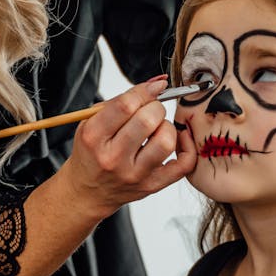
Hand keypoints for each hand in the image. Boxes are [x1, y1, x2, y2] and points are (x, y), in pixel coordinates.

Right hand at [60, 77, 197, 218]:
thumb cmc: (91, 152)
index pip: (126, 106)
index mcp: (94, 137)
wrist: (88, 191)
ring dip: (168, 127)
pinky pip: (183, 165)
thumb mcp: (91, 123)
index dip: (146, 90)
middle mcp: (113, 158)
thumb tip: (157, 83)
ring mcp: (134, 174)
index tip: (156, 87)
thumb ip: (120, 101)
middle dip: (156, 107)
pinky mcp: (152, 186)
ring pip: (166, 141)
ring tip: (158, 128)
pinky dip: (187, 148)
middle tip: (152, 110)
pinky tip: (178, 140)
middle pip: (147, 121)